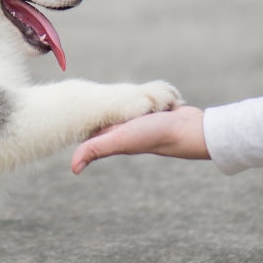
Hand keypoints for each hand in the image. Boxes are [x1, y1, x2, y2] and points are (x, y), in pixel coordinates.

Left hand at [71, 105, 209, 173]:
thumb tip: (73, 169)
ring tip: (126, 95)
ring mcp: (143, 118)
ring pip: (127, 102)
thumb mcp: (120, 140)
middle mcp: (126, 127)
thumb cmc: (154, 135)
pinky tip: (149, 92)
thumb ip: (96, 149)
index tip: (72, 103)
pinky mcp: (157, 109)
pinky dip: (148, 93)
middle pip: (108, 112)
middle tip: (100, 93)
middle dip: (105, 101)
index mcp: (113, 133)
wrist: (190, 129)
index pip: (90, 124)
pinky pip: (146, 97)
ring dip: (127, 95)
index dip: (82, 114)